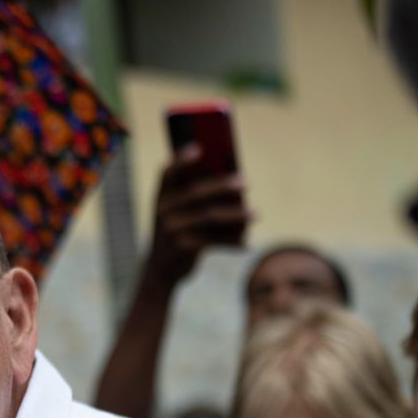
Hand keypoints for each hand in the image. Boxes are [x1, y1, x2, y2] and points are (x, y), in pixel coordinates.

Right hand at [146, 145, 252, 286]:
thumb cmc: (177, 233)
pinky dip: (233, 241)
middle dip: (222, 185)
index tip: (199, 148)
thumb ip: (196, 196)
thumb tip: (234, 179)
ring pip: (210, 216)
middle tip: (246, 182)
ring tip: (256, 214)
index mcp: (160, 196)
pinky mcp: (182, 248)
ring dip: (237, 214)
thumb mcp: (178, 213)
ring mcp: (171, 230)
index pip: (168, 172)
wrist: (161, 270)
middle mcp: (162, 210)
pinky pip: (214, 240)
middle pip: (196, 193)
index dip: (181, 159)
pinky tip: (247, 242)